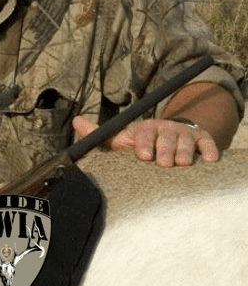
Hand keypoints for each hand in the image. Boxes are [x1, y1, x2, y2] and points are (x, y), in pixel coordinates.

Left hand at [72, 116, 219, 166]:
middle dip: (165, 150)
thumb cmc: (141, 142)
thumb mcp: (121, 138)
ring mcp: (184, 134)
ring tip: (183, 164)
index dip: (144, 143)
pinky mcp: (203, 139)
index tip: (143, 155)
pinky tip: (210, 160)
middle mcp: (165, 128)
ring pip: (186, 141)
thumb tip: (76, 121)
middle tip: (165, 163)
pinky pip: (208, 143)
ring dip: (185, 152)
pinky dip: (210, 151)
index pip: (144, 133)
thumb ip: (99, 134)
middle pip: (166, 138)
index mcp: (145, 129)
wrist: (172, 136)